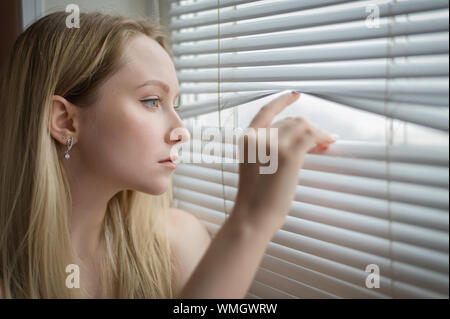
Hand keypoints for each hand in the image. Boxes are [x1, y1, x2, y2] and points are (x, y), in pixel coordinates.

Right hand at [230, 92, 337, 235]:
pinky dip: (323, 137)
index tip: (294, 95)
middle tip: (321, 139)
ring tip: (326, 143)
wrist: (253, 216)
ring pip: (302, 125)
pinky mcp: (288, 155)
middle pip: (290, 120)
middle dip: (307, 127)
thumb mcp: (256, 166)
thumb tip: (296, 140)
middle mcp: (258, 137)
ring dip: (317, 132)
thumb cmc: (255, 197)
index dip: (281, 101)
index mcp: (246, 139)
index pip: (265, 111)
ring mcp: (273, 145)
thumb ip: (267, 149)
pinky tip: (330, 142)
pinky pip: (311, 136)